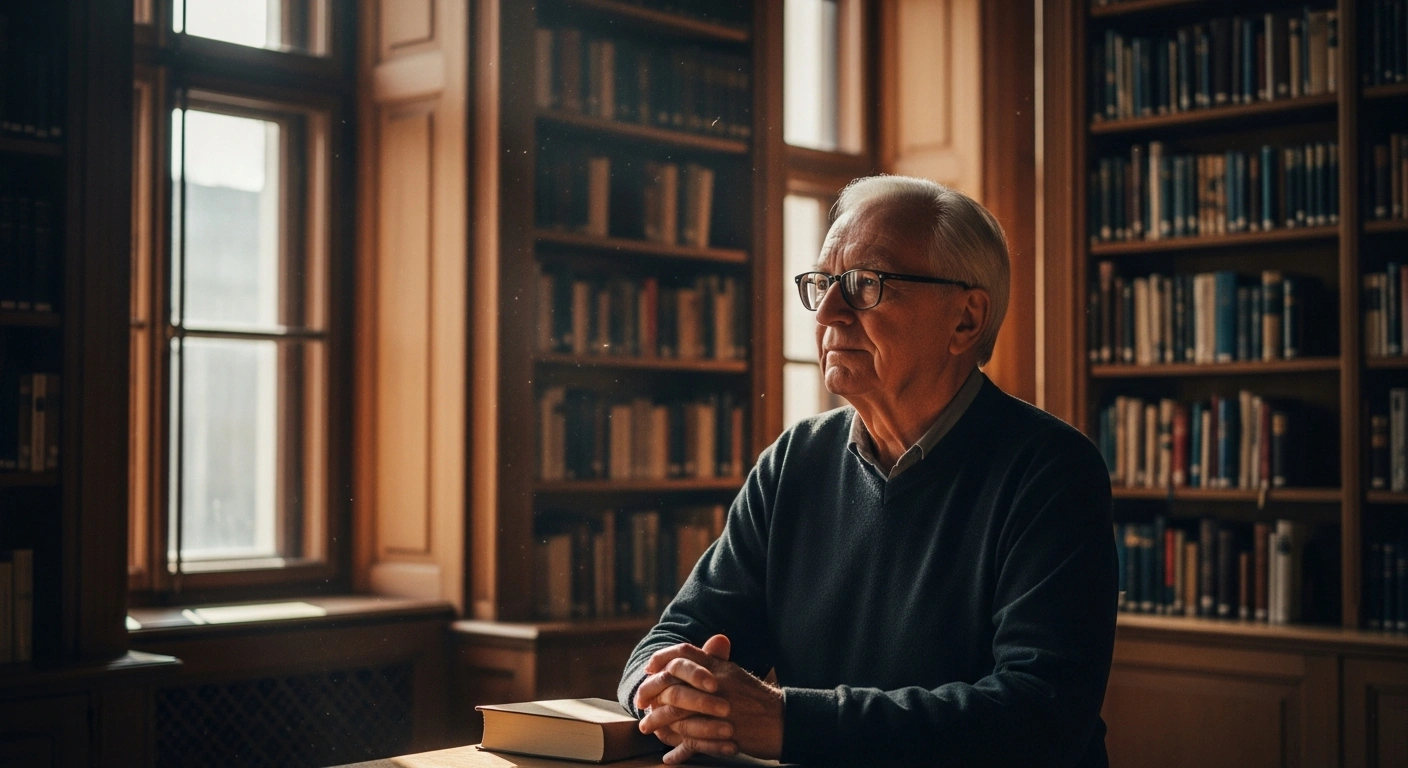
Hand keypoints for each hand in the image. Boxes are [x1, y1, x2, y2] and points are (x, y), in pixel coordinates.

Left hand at [637, 635, 784, 763]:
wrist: (783, 721)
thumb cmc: (758, 699)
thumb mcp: (735, 674)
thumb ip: (714, 662)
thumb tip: (693, 655)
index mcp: (718, 668)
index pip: (684, 654)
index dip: (662, 659)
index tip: (649, 669)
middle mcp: (715, 685)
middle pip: (673, 684)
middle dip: (651, 694)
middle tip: (640, 702)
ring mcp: (717, 710)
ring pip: (677, 714)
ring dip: (658, 721)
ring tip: (647, 727)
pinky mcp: (721, 733)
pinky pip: (693, 742)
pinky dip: (679, 751)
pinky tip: (669, 756)